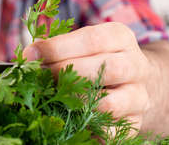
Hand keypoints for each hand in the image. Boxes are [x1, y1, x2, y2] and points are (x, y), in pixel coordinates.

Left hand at [23, 22, 152, 132]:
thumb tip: (30, 55)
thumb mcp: (81, 43)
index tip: (31, 54)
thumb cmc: (95, 57)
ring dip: (74, 103)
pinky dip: (87, 129)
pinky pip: (111, 131)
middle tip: (39, 76)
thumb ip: (58, 47)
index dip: (58, 47)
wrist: (131, 80)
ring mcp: (139, 95)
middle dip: (66, 73)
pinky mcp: (135, 123)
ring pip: (109, 104)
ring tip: (52, 99)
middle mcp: (136, 64)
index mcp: (120, 37)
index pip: (92, 40)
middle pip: (106, 68)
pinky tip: (68, 120)